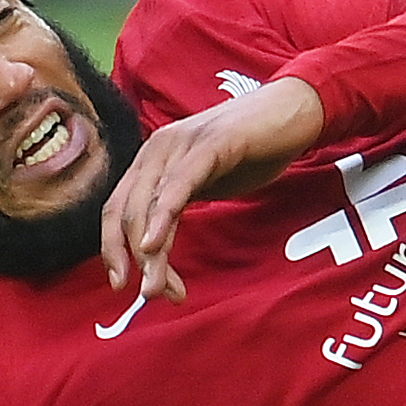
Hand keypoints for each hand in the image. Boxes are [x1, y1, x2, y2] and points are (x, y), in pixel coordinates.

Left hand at [97, 73, 324, 308]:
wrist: (293, 111)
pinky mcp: (210, 145)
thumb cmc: (251, 150)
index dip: (113, 248)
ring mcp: (181, 144)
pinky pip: (178, 185)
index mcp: (152, 157)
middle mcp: (157, 148)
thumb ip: (178, 205)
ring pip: (149, 204)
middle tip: (151, 294)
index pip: (117, 207)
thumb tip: (156, 248)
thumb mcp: (204, 183)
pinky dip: (163, 217)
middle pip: (126, 211)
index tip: (122, 283)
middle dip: (133, 259)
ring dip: (149, 253)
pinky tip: (156, 244)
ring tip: (157, 287)